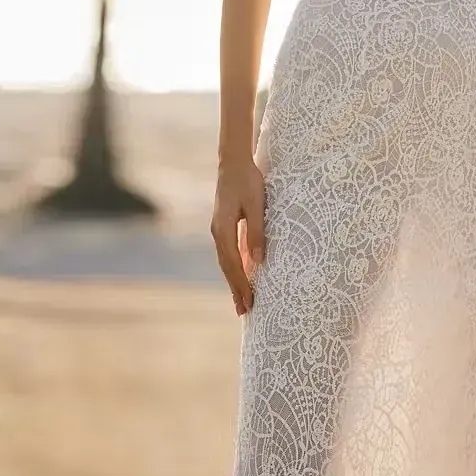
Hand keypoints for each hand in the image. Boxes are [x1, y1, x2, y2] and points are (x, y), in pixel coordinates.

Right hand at [211, 159, 265, 315]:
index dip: (241, 285)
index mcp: (223, 230)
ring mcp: (219, 231)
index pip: (233, 264)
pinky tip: (242, 277)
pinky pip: (229, 254)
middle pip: (227, 268)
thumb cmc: (248, 181)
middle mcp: (218, 233)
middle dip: (236, 290)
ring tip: (241, 302)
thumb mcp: (257, 205)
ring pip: (226, 262)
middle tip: (244, 312)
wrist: (234, 162)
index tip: (250, 302)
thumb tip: (258, 262)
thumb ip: (257, 233)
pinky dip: (235, 269)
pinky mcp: (224, 227)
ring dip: (234, 282)